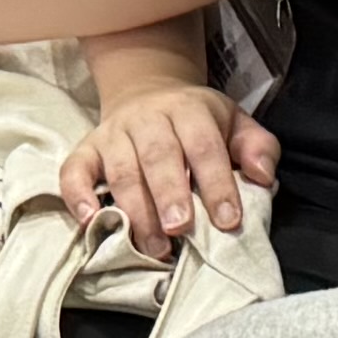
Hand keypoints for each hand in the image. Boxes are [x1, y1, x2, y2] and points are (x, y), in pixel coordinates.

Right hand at [61, 81, 274, 248]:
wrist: (147, 92)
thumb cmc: (198, 122)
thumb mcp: (235, 124)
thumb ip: (257, 147)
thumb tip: (262, 177)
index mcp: (189, 110)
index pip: (204, 146)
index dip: (216, 184)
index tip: (228, 221)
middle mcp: (148, 118)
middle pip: (158, 156)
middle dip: (169, 195)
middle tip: (180, 230)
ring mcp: (114, 133)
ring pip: (120, 169)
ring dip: (135, 208)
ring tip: (152, 245)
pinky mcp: (88, 148)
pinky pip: (75, 170)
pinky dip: (78, 194)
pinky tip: (90, 221)